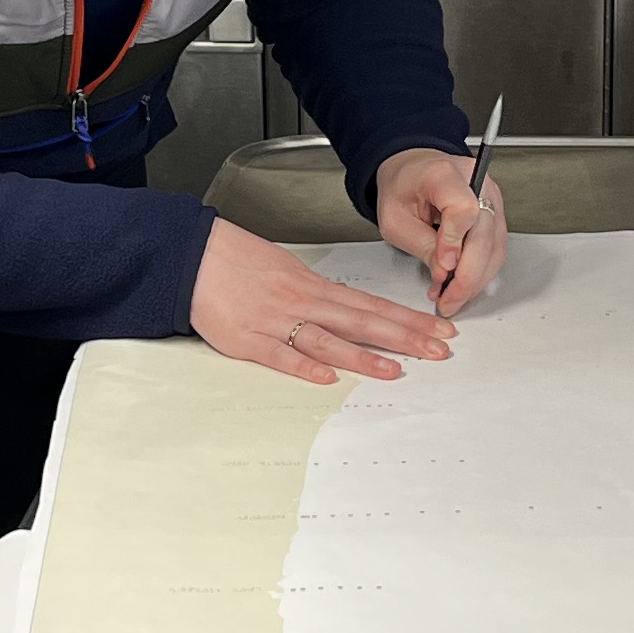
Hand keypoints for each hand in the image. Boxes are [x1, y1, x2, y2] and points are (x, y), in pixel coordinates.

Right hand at [191, 218, 459, 382]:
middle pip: (362, 322)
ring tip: (396, 370)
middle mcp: (302, 302)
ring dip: (363, 356)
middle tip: (440, 350)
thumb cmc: (237, 261)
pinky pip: (280, 355)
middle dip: (405, 337)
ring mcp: (276, 321)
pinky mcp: (247, 338)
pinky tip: (328, 376)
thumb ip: (315, 294)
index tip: (441, 328)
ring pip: (328, 340)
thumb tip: (343, 309)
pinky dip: (304, 366)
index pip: (371, 305)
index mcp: (313, 286)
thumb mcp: (286, 270)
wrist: (192, 255)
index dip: (409, 318)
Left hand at [374, 146, 509, 316]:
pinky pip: (495, 249)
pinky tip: (462, 286)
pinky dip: (480, 272)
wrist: (411, 171)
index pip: (464, 209)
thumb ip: (422, 245)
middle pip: (485, 234)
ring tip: (452, 298)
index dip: (454, 242)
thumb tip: (446, 273)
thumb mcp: (395, 219)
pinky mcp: (495, 214)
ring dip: (475, 280)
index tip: (442, 266)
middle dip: (467, 276)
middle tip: (448, 300)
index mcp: (445, 174)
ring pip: (495, 247)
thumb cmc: (401, 188)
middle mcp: (476, 182)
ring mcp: (490, 197)